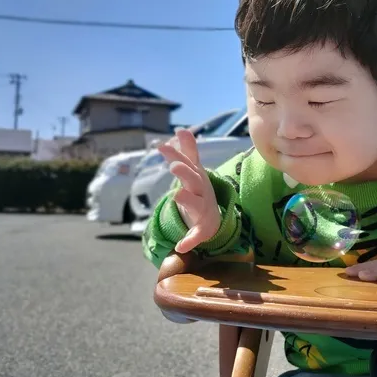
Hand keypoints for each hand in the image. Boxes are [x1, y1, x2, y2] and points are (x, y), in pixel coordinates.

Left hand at [158, 129, 219, 253]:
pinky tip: (180, 247)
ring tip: (176, 195)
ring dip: (187, 200)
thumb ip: (187, 151)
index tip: (163, 145)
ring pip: (195, 205)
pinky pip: (196, 235)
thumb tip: (180, 129)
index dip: (176, 155)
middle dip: (184, 173)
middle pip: (193, 180)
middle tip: (173, 166)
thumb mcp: (194, 171)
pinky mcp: (201, 229)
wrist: (213, 218)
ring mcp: (202, 210)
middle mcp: (201, 191)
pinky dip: (190, 240)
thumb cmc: (199, 190)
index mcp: (197, 177)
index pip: (186, 164)